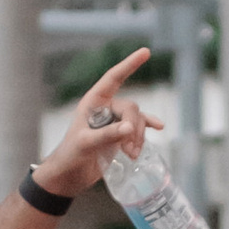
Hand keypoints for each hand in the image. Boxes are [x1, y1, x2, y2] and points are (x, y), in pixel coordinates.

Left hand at [29, 49, 156, 204]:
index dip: (129, 65)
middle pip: (130, 108)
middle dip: (133, 127)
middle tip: (128, 150)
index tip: (146, 52)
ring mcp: (113, 122)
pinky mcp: (120, 135)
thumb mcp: (86, 145)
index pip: (113, 78)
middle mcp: (105, 108)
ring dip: (138, 137)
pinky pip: (138, 128)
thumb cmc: (71, 156)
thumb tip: (129, 128)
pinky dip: (147, 130)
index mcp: (93, 102)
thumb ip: (108, 136)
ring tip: (132, 155)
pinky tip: (159, 128)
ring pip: (136, 120)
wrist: (70, 176)